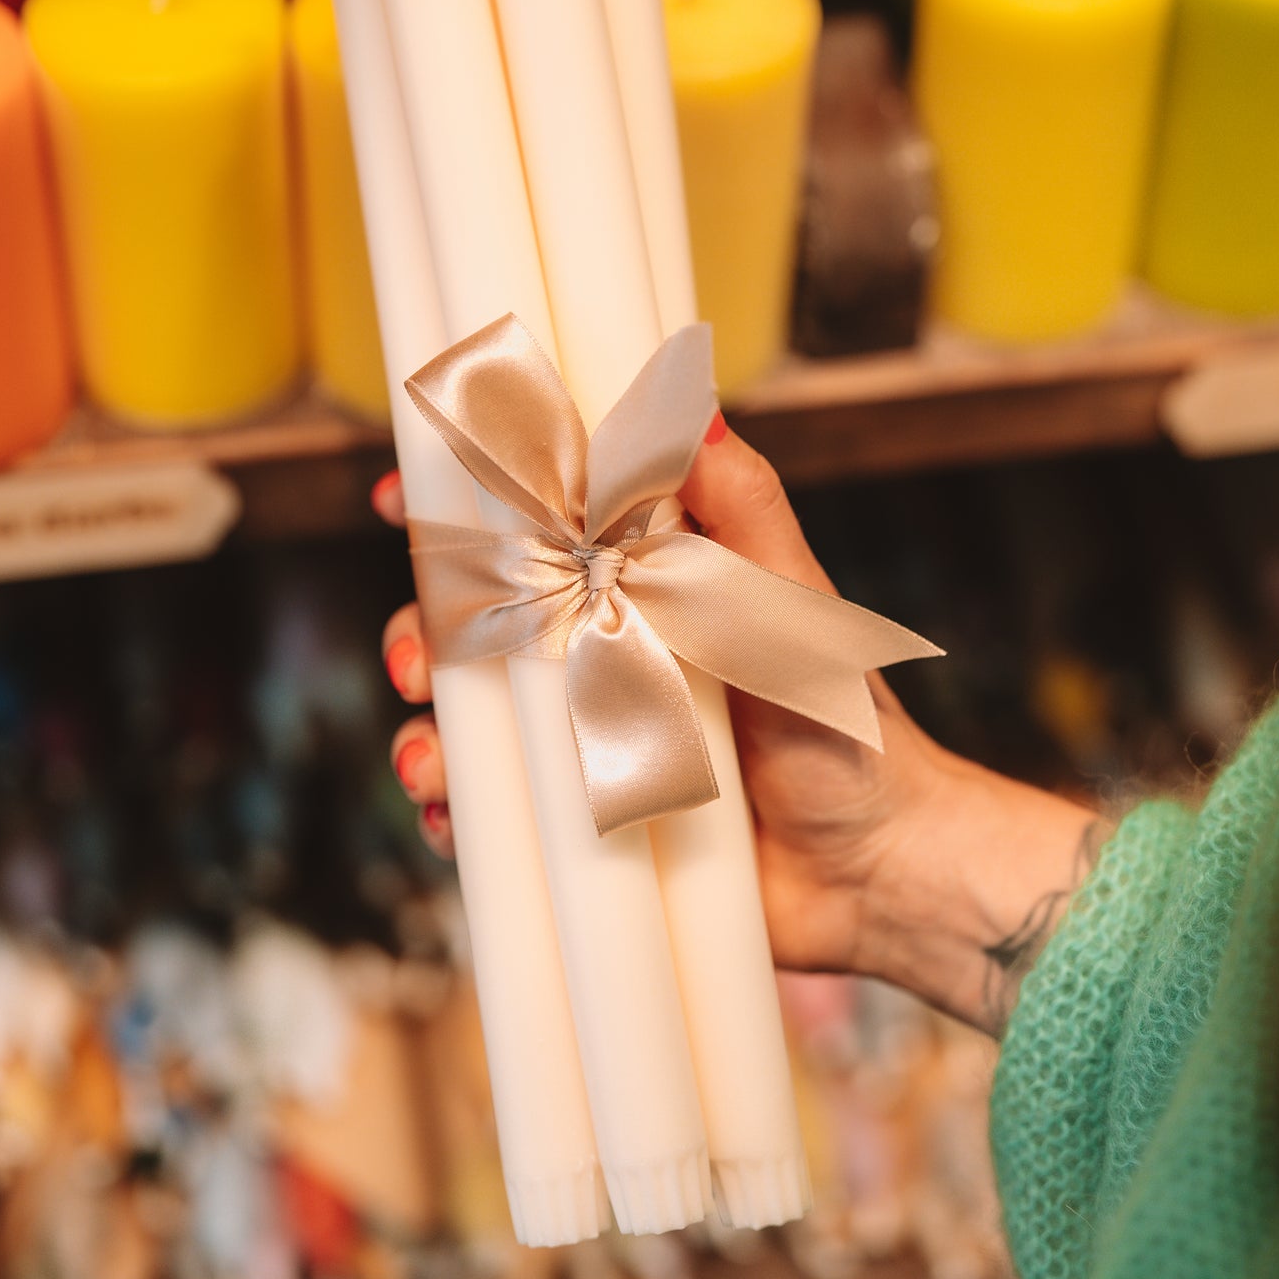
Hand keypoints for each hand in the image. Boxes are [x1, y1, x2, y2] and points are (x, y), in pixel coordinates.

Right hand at [375, 431, 1107, 1034]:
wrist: (881, 872)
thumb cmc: (850, 728)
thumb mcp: (795, 607)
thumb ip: (745, 512)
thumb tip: (696, 406)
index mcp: (644, 585)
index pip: (536, 525)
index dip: (460, 505)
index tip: (397, 494)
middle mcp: (603, 654)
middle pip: (477, 620)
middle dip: (422, 629)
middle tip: (416, 658)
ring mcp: (588, 740)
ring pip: (469, 721)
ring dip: (425, 732)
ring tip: (429, 759)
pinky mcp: (586, 824)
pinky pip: (496, 816)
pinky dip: (454, 813)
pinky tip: (448, 818)